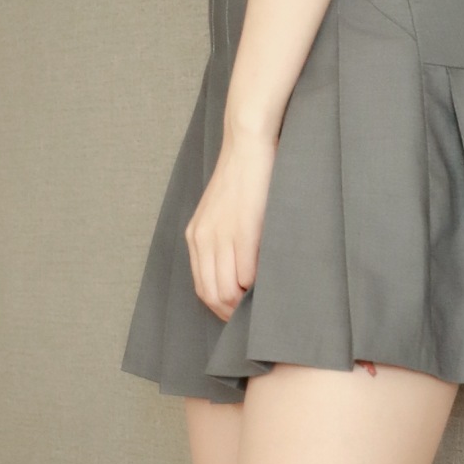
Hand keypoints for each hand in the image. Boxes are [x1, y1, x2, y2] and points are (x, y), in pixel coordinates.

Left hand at [185, 130, 275, 319]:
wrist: (247, 145)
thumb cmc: (243, 179)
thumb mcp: (223, 214)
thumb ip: (224, 242)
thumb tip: (239, 277)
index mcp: (196, 236)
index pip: (202, 288)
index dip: (220, 308)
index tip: (237, 315)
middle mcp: (203, 238)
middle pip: (212, 294)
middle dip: (231, 313)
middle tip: (252, 318)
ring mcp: (222, 235)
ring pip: (227, 289)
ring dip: (245, 303)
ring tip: (261, 303)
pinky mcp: (244, 229)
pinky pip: (246, 272)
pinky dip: (256, 285)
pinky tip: (267, 283)